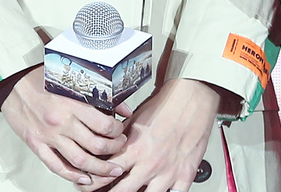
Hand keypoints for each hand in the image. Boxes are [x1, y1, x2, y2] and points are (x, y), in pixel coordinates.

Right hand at [1, 66, 130, 185]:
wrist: (10, 84)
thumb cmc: (38, 79)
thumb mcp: (68, 78)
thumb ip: (97, 93)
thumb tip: (123, 107)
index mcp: (71, 102)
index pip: (103, 125)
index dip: (117, 131)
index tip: (120, 131)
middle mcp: (61, 121)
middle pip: (96, 146)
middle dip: (114, 152)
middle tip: (120, 151)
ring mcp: (49, 136)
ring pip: (80, 161)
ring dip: (100, 170)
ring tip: (111, 171)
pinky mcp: (37, 145)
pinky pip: (57, 166)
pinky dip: (73, 176)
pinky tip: (84, 179)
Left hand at [84, 77, 219, 191]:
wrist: (191, 98)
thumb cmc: (165, 105)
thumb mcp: (136, 118)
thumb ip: (121, 136)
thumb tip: (107, 143)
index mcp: (135, 148)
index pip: (108, 171)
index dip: (95, 180)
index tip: (89, 182)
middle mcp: (149, 164)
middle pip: (123, 191)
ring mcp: (168, 173)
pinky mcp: (185, 176)